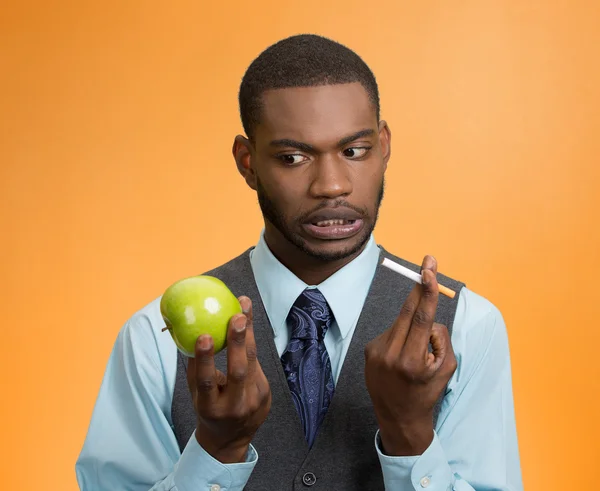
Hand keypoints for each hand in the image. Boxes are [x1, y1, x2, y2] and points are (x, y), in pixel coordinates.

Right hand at [186, 296, 271, 462]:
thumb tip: (187, 332)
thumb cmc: (208, 408)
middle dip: (238, 341)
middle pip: (238, 371)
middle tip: (237, 315)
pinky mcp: (266, 393)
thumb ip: (196, 368)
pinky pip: (257, 363)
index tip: (203, 335)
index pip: (207, 382)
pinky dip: (249, 343)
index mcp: (210, 407)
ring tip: (244, 307)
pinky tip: (246, 323)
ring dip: (248, 333)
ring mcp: (254, 401)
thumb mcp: (197, 395)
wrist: (231, 438)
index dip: (205, 359)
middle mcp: (234, 406)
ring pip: (252, 362)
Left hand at [364, 255, 456, 455]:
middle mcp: (390, 354)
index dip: (426, 292)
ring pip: (400, 322)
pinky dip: (401, 336)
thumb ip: (440, 339)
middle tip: (428, 262)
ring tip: (415, 353)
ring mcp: (375, 351)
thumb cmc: (427, 391)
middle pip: (407, 310)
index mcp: (411, 361)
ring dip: (413, 325)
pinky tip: (401, 357)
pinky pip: (391, 332)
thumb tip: (429, 316)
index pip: (421, 319)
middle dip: (420, 286)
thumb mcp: (445, 368)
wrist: (398, 417)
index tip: (428, 271)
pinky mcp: (368, 349)